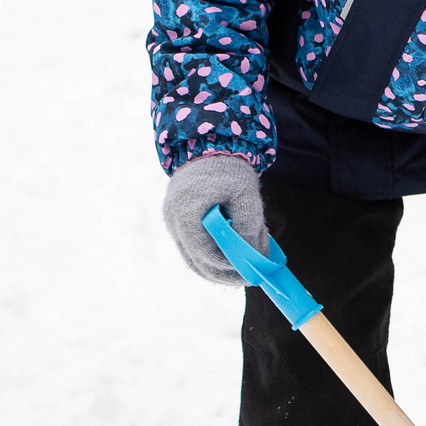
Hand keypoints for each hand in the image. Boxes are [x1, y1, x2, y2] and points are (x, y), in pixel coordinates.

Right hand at [162, 153, 265, 282]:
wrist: (209, 146)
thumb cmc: (229, 168)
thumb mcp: (245, 194)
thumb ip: (248, 225)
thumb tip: (253, 257)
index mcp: (187, 211)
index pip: (205, 252)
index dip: (228, 268)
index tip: (251, 275)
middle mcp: (174, 219)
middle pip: (197, 261)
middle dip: (224, 275)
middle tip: (249, 280)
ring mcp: (172, 221)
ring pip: (193, 258)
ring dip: (217, 269)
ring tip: (243, 272)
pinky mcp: (178, 221)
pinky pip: (192, 247)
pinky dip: (210, 257)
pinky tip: (231, 261)